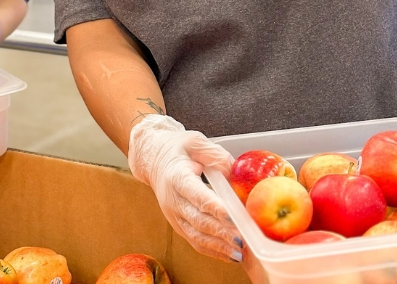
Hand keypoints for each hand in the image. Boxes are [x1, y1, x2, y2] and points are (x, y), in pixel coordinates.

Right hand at [128, 114, 241, 261]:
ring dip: (219, 246)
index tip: (234, 217)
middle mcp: (173, 199)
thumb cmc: (177, 149)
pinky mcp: (177, 224)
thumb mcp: (195, 142)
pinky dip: (213, 251)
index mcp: (176, 176)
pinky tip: (230, 255)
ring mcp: (173, 214)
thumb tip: (235, 173)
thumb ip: (215, 155)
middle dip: (222, 231)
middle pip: (198, 220)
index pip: (197, 195)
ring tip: (240, 252)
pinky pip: (195, 241)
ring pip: (196, 235)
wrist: (154, 158)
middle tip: (243, 238)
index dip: (215, 208)